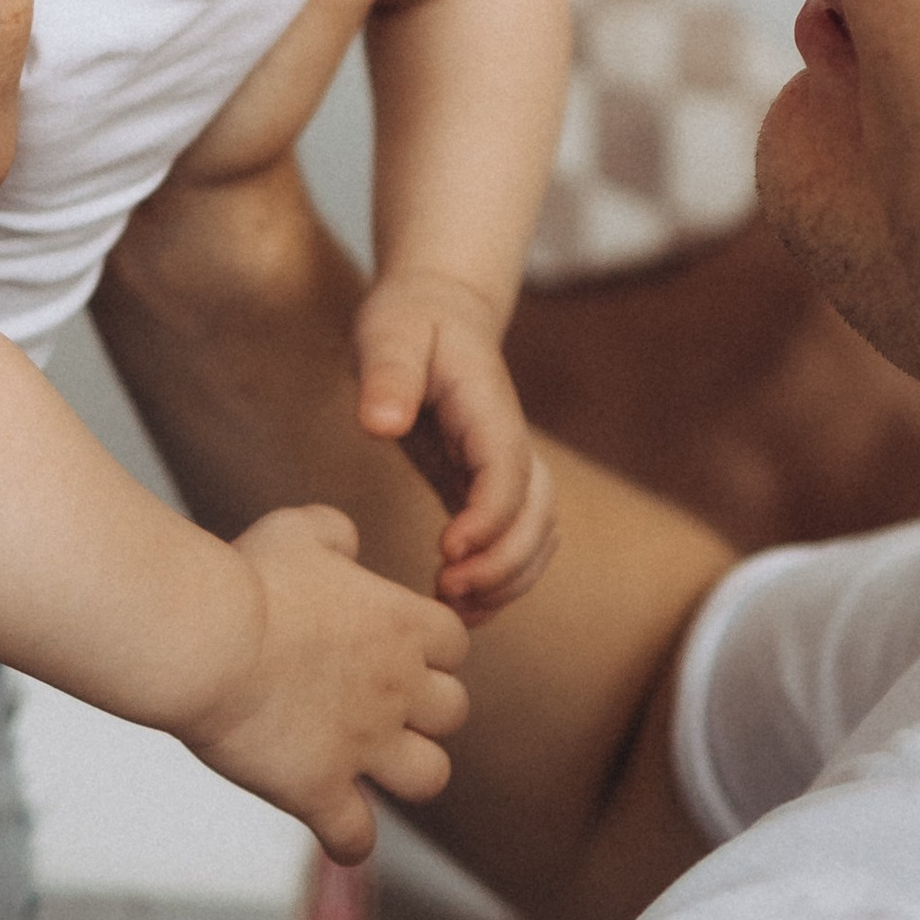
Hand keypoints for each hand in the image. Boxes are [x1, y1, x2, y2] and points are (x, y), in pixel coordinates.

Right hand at [181, 505, 469, 864]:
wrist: (204, 639)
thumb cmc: (244, 580)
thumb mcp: (296, 530)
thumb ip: (334, 532)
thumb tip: (349, 540)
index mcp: (401, 625)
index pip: (454, 644)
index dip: (427, 650)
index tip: (393, 650)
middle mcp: (397, 689)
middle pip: (453, 711)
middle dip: (422, 712)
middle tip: (378, 708)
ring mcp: (364, 746)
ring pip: (430, 778)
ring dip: (405, 773)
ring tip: (370, 771)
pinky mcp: (320, 791)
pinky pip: (356, 839)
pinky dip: (349, 842)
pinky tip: (333, 836)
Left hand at [355, 272, 557, 619]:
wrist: (437, 309)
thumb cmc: (408, 321)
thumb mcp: (388, 333)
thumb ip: (388, 376)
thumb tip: (381, 424)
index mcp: (488, 408)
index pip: (509, 472)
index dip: (490, 518)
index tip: (448, 550)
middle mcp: (510, 443)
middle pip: (538, 516)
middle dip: (503, 564)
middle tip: (446, 593)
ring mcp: (505, 468)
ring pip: (537, 537)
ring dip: (508, 582)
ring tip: (453, 611)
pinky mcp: (486, 487)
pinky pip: (513, 542)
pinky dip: (499, 580)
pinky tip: (458, 607)